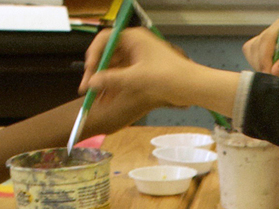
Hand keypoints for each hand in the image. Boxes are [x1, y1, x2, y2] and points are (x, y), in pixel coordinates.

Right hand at [81, 28, 210, 111]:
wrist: (192, 87)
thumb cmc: (170, 77)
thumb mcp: (137, 79)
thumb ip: (112, 80)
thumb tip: (90, 83)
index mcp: (133, 38)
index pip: (104, 40)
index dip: (93, 56)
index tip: (89, 73)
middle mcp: (134, 45)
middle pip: (107, 54)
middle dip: (96, 73)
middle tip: (86, 90)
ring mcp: (138, 57)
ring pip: (113, 67)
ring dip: (104, 83)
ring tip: (96, 100)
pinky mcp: (141, 70)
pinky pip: (121, 76)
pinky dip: (114, 87)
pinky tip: (107, 100)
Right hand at [242, 14, 278, 78]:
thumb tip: (273, 70)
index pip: (268, 38)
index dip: (265, 58)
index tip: (270, 75)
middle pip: (257, 44)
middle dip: (262, 63)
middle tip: (273, 80)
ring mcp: (277, 38)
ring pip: (254, 51)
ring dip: (260, 65)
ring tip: (276, 78)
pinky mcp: (277, 49)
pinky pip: (260, 58)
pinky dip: (263, 67)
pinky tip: (275, 75)